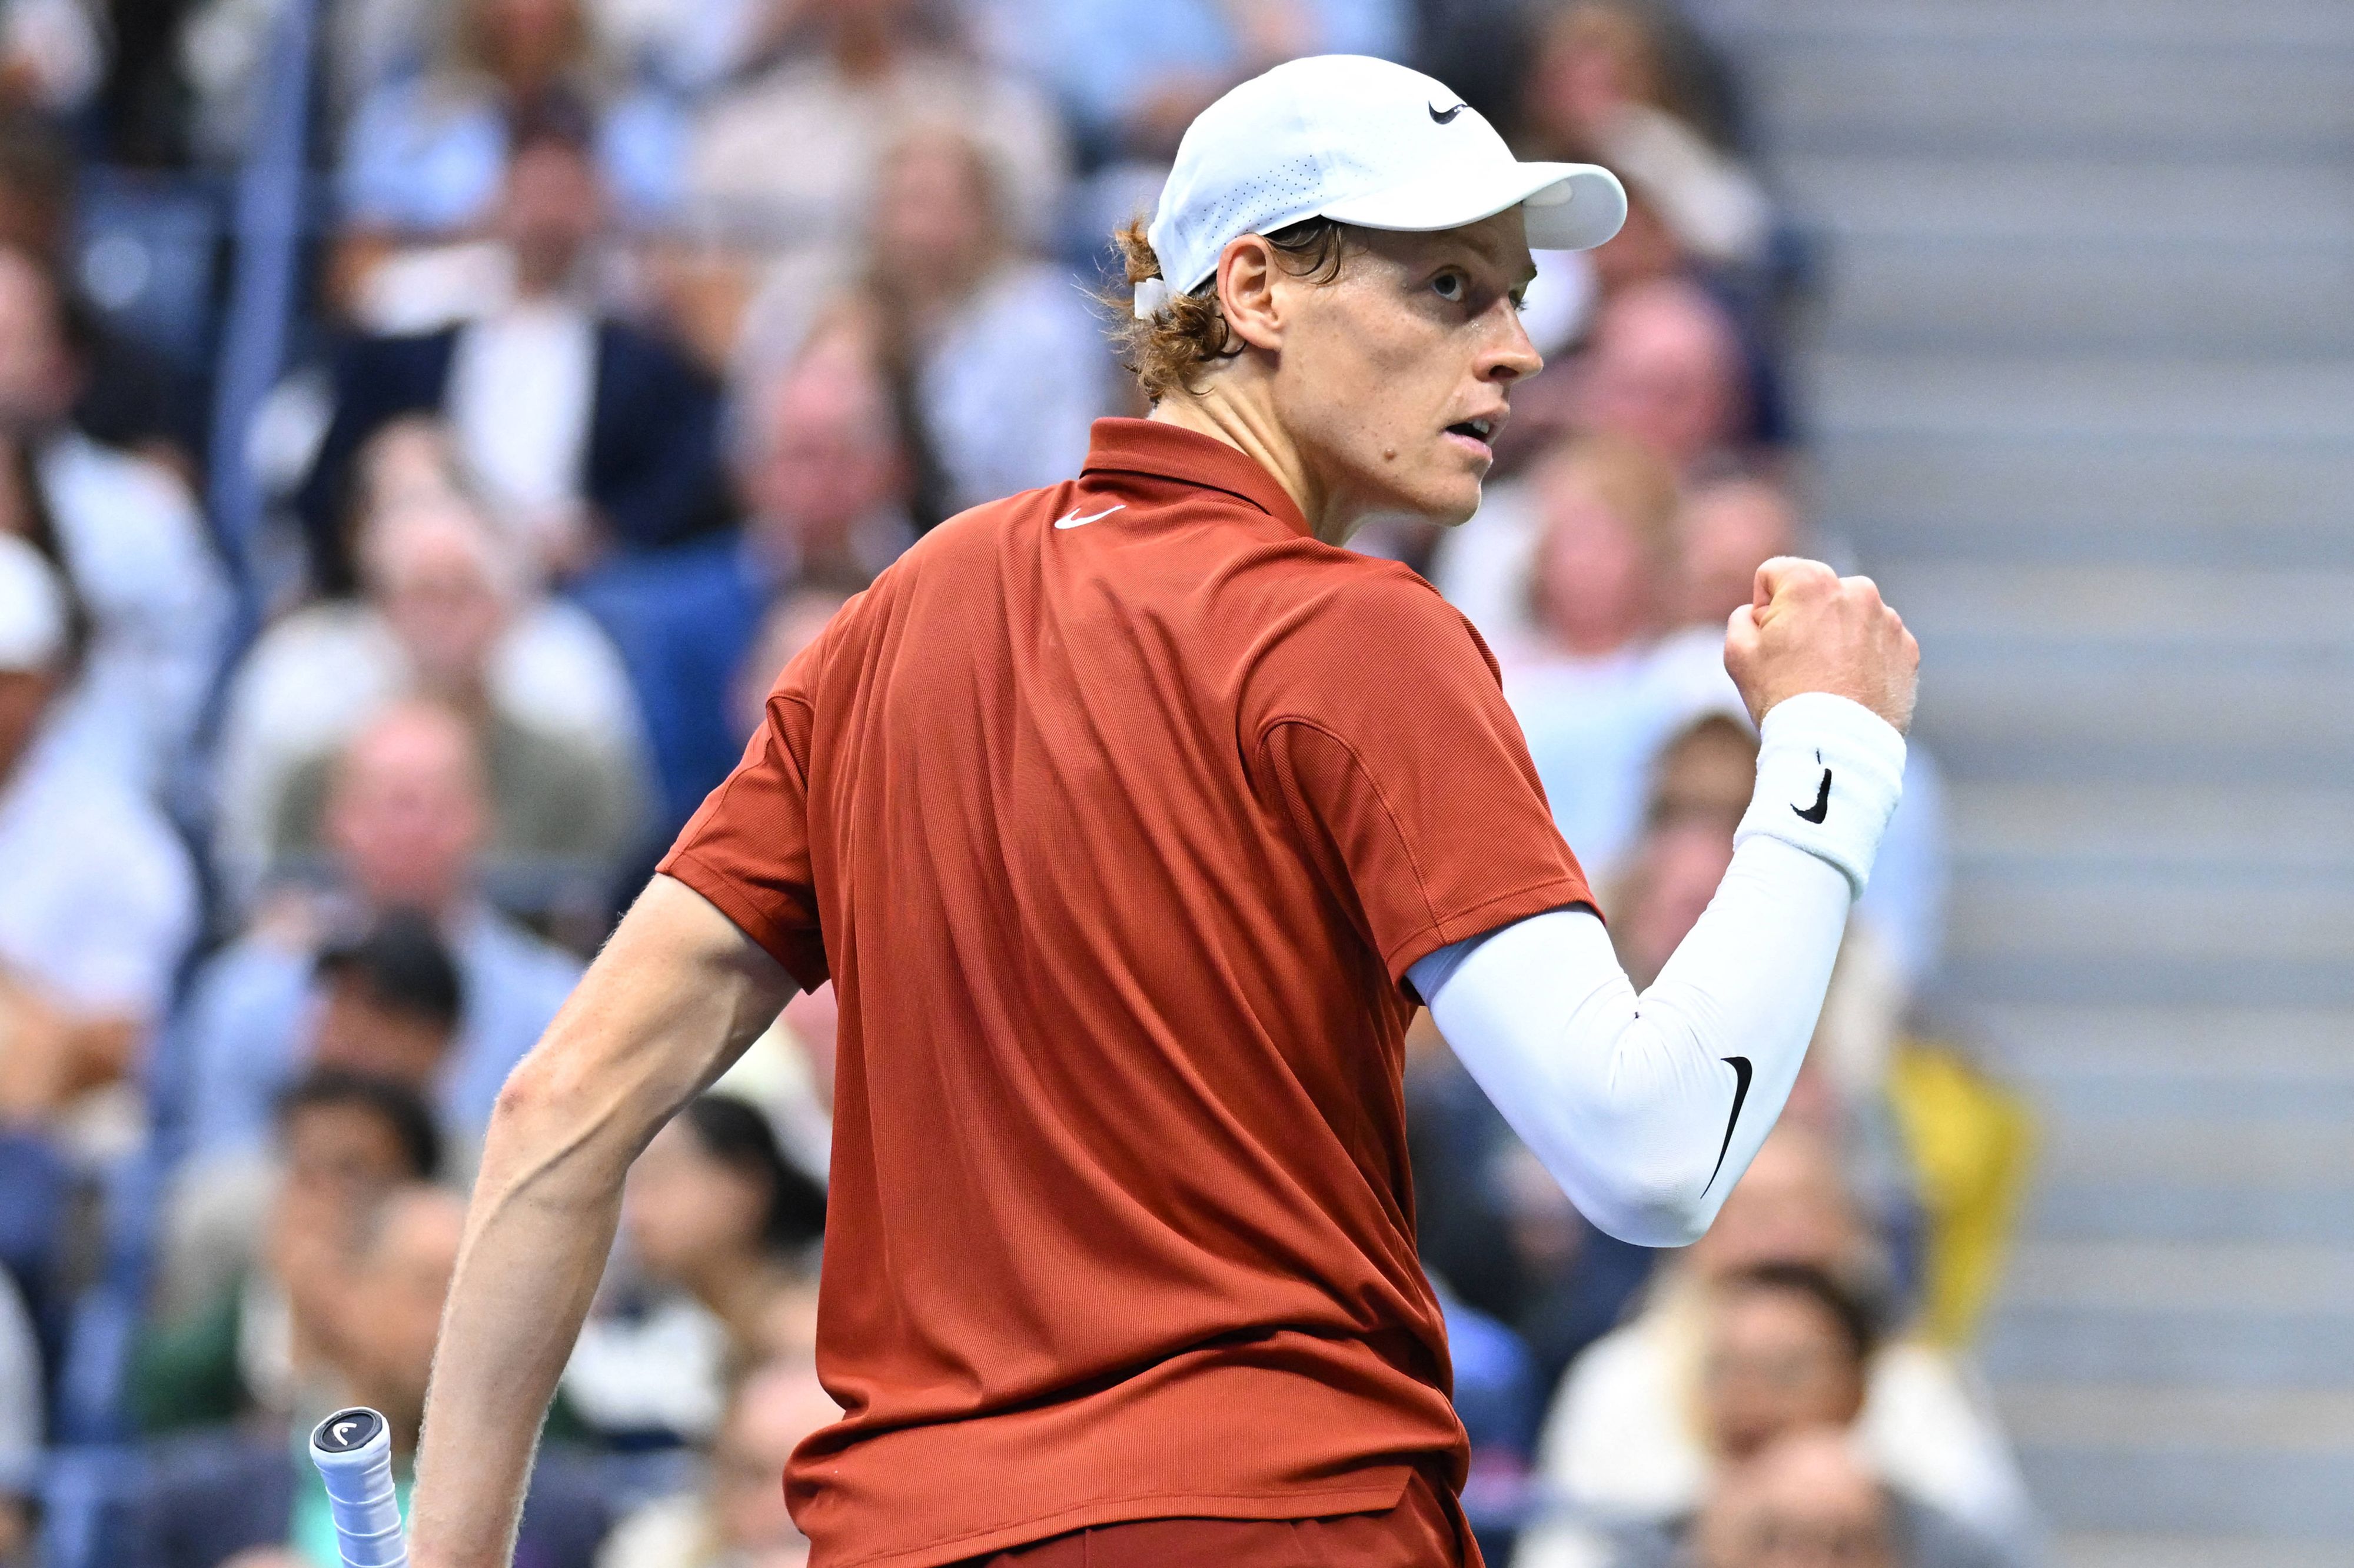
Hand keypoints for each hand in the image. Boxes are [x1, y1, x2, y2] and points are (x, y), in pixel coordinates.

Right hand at [1724, 557, 1917, 732]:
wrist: (1837, 746)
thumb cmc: (1782, 697)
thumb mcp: (1738, 653)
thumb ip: (1742, 617)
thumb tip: (1758, 612)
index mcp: (1812, 581)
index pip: (1775, 574)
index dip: (1762, 607)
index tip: (1769, 640)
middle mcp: (1857, 590)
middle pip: (1816, 594)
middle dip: (1804, 618)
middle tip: (1797, 664)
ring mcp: (1888, 620)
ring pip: (1850, 617)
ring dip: (1836, 637)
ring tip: (1826, 680)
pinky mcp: (1908, 649)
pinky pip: (1877, 642)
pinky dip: (1864, 658)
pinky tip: (1850, 688)